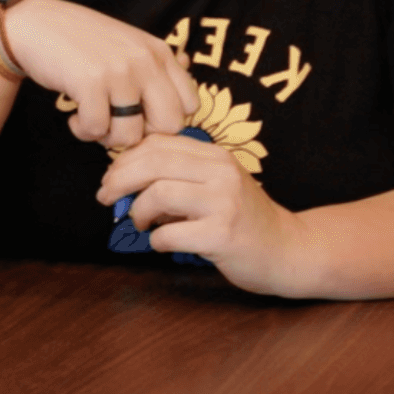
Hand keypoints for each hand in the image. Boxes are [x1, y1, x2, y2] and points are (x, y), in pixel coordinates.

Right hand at [1, 0, 198, 150]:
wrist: (37, 24)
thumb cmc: (82, 39)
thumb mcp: (129, 43)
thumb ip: (156, 61)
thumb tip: (188, 66)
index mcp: (159, 52)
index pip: (190, 104)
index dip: (166, 119)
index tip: (141, 116)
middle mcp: (145, 61)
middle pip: (171, 125)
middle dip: (144, 134)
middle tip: (119, 125)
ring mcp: (119, 72)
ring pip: (131, 135)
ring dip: (107, 136)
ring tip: (92, 119)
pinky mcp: (90, 83)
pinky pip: (97, 130)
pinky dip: (83, 130)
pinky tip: (74, 116)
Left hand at [97, 133, 310, 295]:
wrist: (288, 250)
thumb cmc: (242, 219)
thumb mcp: (216, 185)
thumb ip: (178, 175)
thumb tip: (122, 178)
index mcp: (216, 156)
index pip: (158, 143)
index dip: (125, 159)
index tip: (111, 177)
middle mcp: (221, 173)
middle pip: (152, 163)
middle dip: (119, 181)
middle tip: (106, 198)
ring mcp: (224, 203)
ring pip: (158, 194)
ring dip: (138, 212)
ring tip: (141, 223)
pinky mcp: (222, 236)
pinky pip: (170, 234)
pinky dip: (157, 241)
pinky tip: (163, 243)